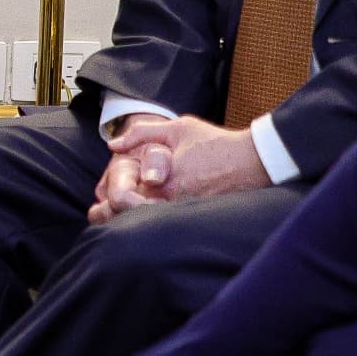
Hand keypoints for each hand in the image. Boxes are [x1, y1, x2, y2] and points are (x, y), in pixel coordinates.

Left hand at [91, 115, 269, 218]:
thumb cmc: (216, 143)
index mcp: (165, 183)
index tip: (102, 202)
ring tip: (121, 218)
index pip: (125, 201)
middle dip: (118, 218)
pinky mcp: (203, 220)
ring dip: (137, 222)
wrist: (254, 160)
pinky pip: (174, 227)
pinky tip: (150, 220)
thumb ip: (142, 134)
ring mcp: (190, 213)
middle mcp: (176, 203)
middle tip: (104, 215)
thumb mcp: (177, 128)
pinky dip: (159, 225)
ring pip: (154, 226)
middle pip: (136, 220)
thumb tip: (113, 144)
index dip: (110, 203)